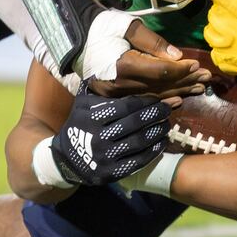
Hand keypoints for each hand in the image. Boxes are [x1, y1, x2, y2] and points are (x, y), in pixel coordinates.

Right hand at [51, 91, 171, 186]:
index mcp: (92, 117)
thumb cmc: (80, 124)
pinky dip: (153, 151)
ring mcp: (105, 157)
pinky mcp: (112, 173)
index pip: (125, 106)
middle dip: (156, 114)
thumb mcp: (82, 103)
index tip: (160, 97)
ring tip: (167, 124)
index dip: (146, 102)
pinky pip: (138, 161)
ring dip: (157, 132)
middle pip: (135, 124)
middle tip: (170, 108)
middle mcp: (98, 137)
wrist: (66, 159)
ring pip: (139, 142)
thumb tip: (116, 64)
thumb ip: (98, 86)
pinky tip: (161, 142)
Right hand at [88, 21, 211, 99]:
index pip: (161, 72)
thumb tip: (176, 56)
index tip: (198, 65)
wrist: (71, 38)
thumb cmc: (99, 26)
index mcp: (124, 66)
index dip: (182, 69)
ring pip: (154, 96)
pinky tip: (177, 100)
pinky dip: (162, 99)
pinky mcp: (113, 97)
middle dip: (186, 81)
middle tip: (207, 78)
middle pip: (161, 86)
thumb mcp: (127, 26)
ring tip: (199, 89)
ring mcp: (116, 94)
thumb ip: (153, 42)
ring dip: (178, 92)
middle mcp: (121, 85)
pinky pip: (142, 101)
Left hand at [204, 0, 236, 84]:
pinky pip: (215, 53)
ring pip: (210, 33)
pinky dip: (220, 49)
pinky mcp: (227, 62)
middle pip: (213, 13)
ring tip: (229, 28)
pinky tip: (231, 45)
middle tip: (233, 13)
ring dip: (217, 28)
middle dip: (221, 10)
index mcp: (235, 6)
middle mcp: (226, 25)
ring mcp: (225, 46)